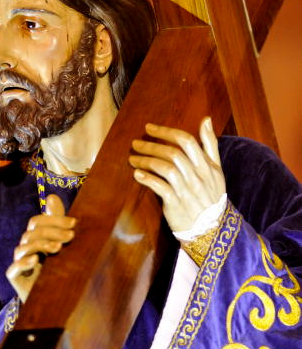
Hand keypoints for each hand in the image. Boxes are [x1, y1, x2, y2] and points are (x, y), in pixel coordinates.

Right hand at [6, 194, 75, 302]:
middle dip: (52, 231)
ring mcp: (19, 263)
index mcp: (35, 238)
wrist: (56, 303)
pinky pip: (14, 268)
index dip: (55, 220)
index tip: (75, 224)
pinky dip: (24, 262)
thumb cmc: (60, 271)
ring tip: (58, 248)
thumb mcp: (63, 246)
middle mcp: (26, 248)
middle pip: (32, 232)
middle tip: (70, 237)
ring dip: (41, 244)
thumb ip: (58, 222)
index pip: (38, 221)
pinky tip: (36, 260)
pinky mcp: (16, 279)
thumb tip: (51, 196)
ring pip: (24, 246)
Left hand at [128, 117, 225, 232]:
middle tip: (136, 143)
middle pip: (173, 153)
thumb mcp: (216, 169)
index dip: (166, 132)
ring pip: (165, 168)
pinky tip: (137, 174)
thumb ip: (210, 144)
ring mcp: (187, 190)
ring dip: (146, 161)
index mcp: (207, 166)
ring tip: (133, 159)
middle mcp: (197, 176)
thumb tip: (206, 119)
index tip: (149, 128)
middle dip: (151, 145)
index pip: (186, 141)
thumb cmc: (210, 195)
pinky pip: (161, 188)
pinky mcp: (176, 204)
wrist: (211, 228)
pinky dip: (148, 180)